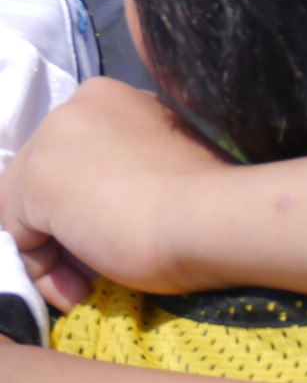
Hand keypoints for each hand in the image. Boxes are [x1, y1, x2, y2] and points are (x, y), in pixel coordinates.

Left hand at [0, 78, 229, 306]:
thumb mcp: (159, 170)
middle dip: (61, 230)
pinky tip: (78, 287)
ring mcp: (54, 137)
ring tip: (83, 285)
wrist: (211, 216)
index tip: (110, 238)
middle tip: (91, 271)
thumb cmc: (207, 198)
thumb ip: (124, 172)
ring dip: (51, 253)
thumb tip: (94, 213)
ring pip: (24, 207)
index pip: (72, 157)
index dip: (84, 205)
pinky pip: (18, 236)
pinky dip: (41, 269)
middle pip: (42, 178)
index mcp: (115, 96)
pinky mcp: (36, 178)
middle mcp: (79, 103)